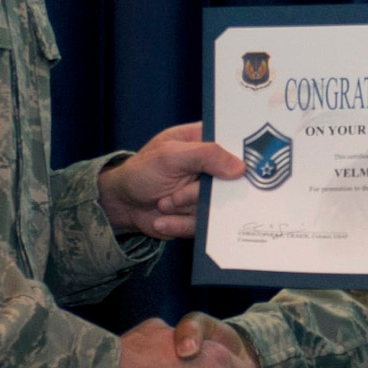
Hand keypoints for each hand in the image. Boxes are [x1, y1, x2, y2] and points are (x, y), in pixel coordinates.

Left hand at [96, 122, 244, 237]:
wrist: (123, 205)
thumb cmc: (142, 171)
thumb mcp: (170, 156)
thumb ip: (205, 155)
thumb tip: (240, 168)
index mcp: (206, 141)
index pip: (236, 143)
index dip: (244, 156)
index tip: (241, 170)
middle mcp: (212, 167)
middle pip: (230, 181)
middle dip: (199, 192)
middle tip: (176, 194)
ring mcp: (208, 193)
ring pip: (216, 206)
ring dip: (185, 208)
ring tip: (163, 203)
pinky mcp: (201, 215)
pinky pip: (202, 226)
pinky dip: (179, 224)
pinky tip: (162, 219)